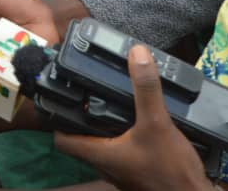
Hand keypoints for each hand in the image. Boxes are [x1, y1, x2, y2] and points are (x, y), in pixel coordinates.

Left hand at [53, 45, 210, 190]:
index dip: (57, 121)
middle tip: (88, 95)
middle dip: (83, 119)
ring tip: (111, 103)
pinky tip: (136, 123)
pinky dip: (123, 137)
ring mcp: (121, 172)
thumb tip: (136, 54)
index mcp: (99, 155)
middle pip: (81, 140)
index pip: (61, 140)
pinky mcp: (137, 174)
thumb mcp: (157, 124)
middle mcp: (105, 165)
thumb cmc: (170, 170)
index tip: (62, 100)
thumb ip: (146, 90)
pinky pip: (122, 153)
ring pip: (102, 146)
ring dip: (104, 128)